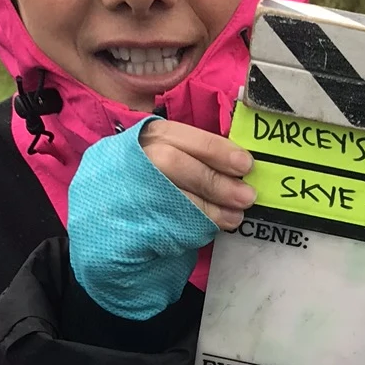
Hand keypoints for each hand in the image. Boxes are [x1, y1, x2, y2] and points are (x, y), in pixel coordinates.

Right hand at [139, 119, 255, 231]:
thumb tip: (240, 165)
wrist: (119, 202)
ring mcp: (131, 187)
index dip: (216, 150)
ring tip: (234, 217)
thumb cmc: (157, 173)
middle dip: (213, 182)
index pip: (182, 136)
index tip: (245, 165)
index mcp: (151, 136)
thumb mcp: (172, 151)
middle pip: (173, 163)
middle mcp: (136, 157)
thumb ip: (199, 154)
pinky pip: (162, 222)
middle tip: (246, 197)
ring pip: (168, 196)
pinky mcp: (129, 217)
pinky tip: (209, 229)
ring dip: (207, 209)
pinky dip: (191, 227)